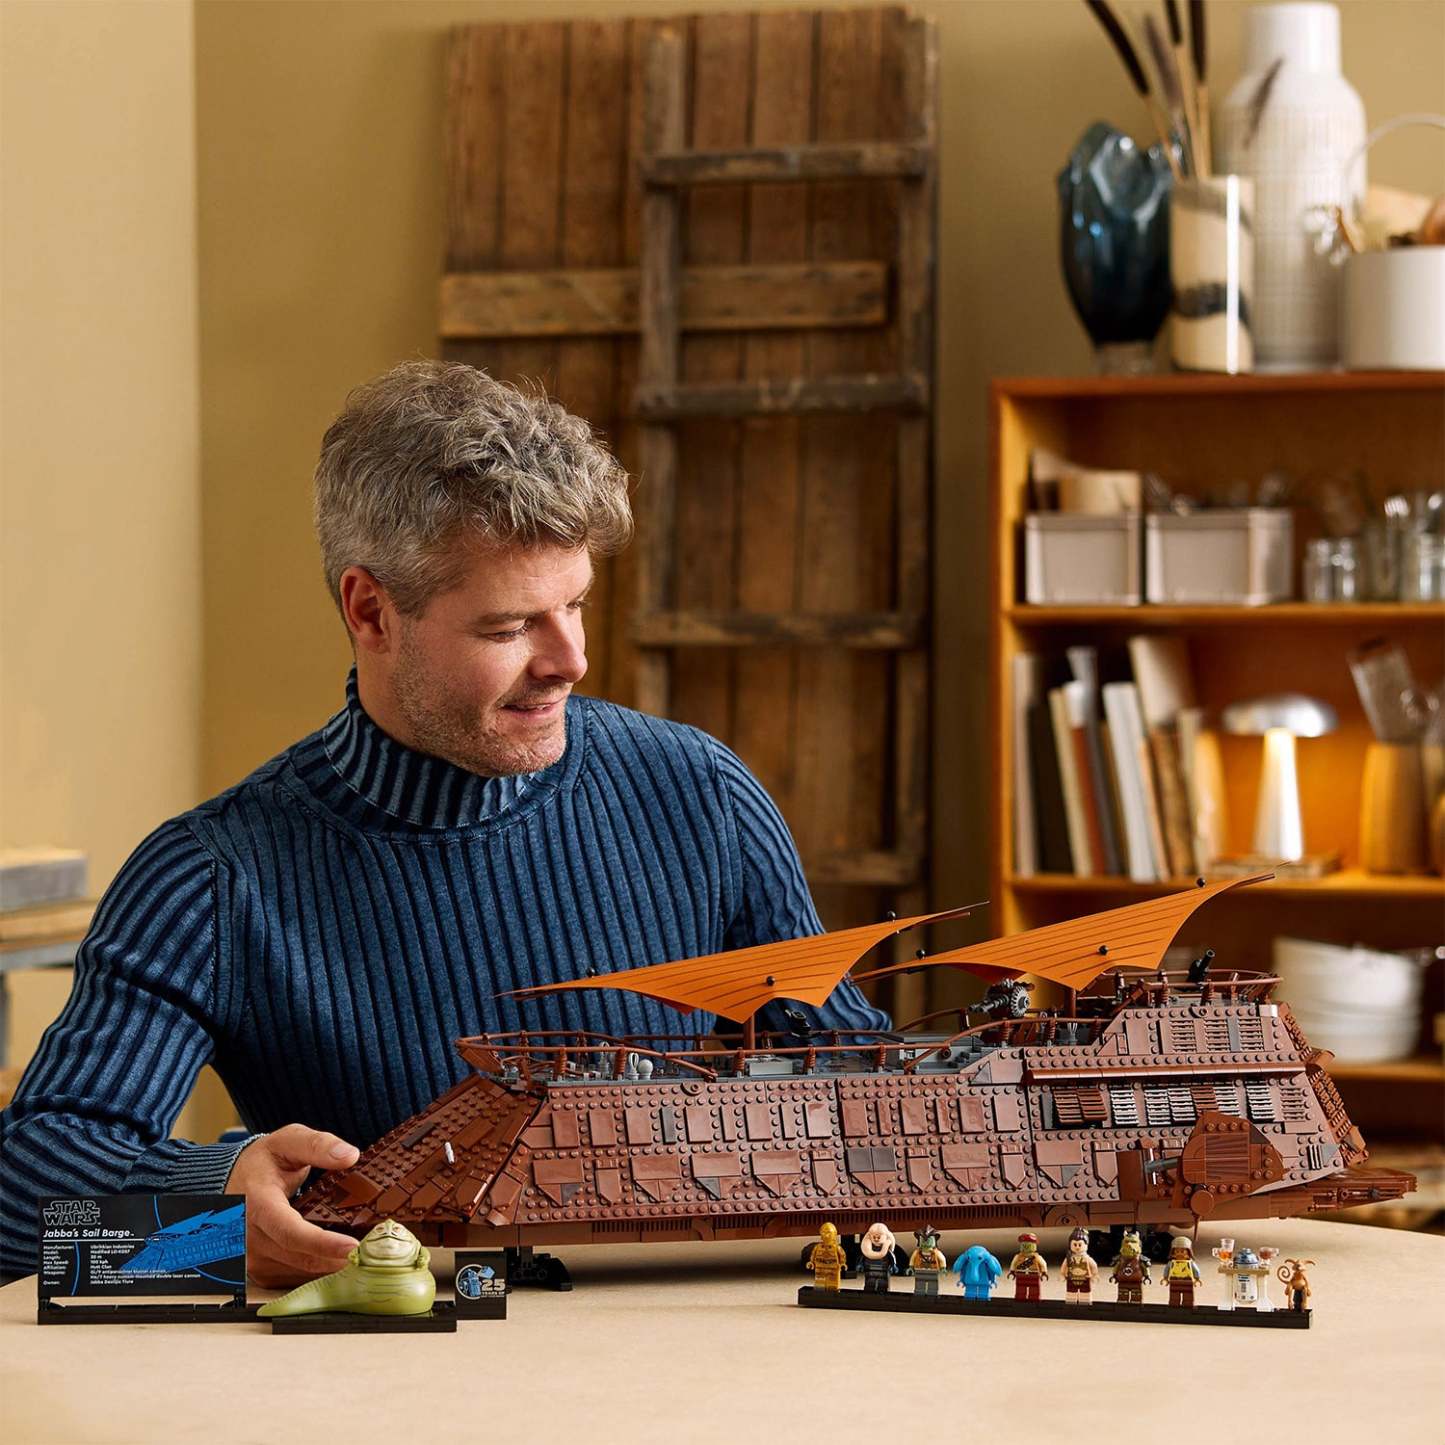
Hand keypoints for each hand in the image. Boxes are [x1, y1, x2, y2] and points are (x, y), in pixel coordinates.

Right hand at [226, 1125, 360, 1286]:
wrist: (233, 1179)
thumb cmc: (264, 1160)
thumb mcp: (289, 1140)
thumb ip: (318, 1145)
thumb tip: (349, 1155)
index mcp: (257, 1203)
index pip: (290, 1231)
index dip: (322, 1243)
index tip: (353, 1247)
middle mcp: (249, 1236)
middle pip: (298, 1257)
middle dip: (336, 1260)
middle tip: (372, 1254)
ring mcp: (251, 1256)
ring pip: (296, 1273)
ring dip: (329, 1269)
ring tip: (362, 1258)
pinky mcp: (256, 1269)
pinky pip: (290, 1279)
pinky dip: (316, 1272)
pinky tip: (338, 1262)